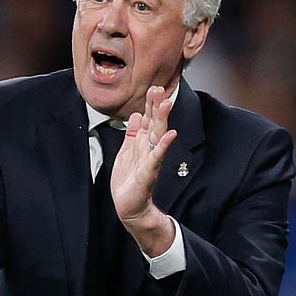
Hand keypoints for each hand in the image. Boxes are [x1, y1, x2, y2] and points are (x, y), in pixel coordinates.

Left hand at [111, 85, 177, 254]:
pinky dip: (163, 145)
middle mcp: (148, 149)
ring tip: (166, 104)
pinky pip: (156, 157)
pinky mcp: (148, 172)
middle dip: (156, 106)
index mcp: (141, 143)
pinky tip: (170, 134)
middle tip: (159, 88)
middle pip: (154, 123)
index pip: (147, 119)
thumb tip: (134, 115)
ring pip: (157, 136)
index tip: (154, 87)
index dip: (149, 104)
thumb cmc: (128, 182)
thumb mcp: (125, 152)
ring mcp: (150, 160)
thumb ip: (131, 134)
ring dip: (161, 119)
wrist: (129, 207)